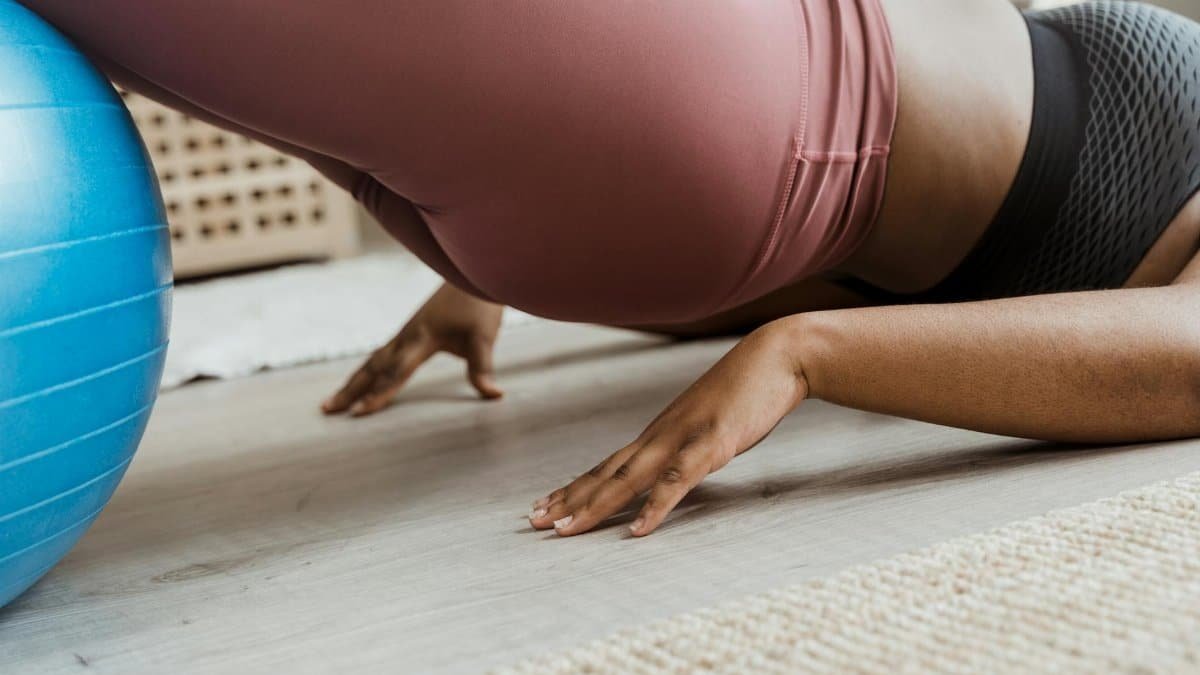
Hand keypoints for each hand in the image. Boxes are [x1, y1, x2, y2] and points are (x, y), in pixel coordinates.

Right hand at [321, 282, 504, 416]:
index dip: (380, 393)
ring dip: (353, 381)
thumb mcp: (484, 336)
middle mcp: (406, 336)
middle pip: (373, 367)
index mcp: (421, 338)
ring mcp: (405, 333)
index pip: (396, 372)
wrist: (473, 271)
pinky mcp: (409, 332)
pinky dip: (367, 371)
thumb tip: (493, 394)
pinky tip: (361, 379)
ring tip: (332, 401)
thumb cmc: (479, 304)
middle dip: (351, 390)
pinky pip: (381, 355)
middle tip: (327, 409)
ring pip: (373, 361)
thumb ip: (482, 367)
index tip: (360, 413)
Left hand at [527, 320, 809, 536]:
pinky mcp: (711, 445)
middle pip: (606, 473)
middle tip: (534, 522)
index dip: (575, 486)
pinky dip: (655, 507)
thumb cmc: (746, 391)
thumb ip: (688, 444)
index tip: (546, 505)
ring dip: (595, 505)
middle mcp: (661, 436)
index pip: (608, 465)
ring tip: (565, 530)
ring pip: (628, 479)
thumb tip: (677, 464)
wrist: (778, 357)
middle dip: (569, 500)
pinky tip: (637, 531)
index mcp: (660, 433)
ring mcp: (683, 439)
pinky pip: (677, 481)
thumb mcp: (709, 423)